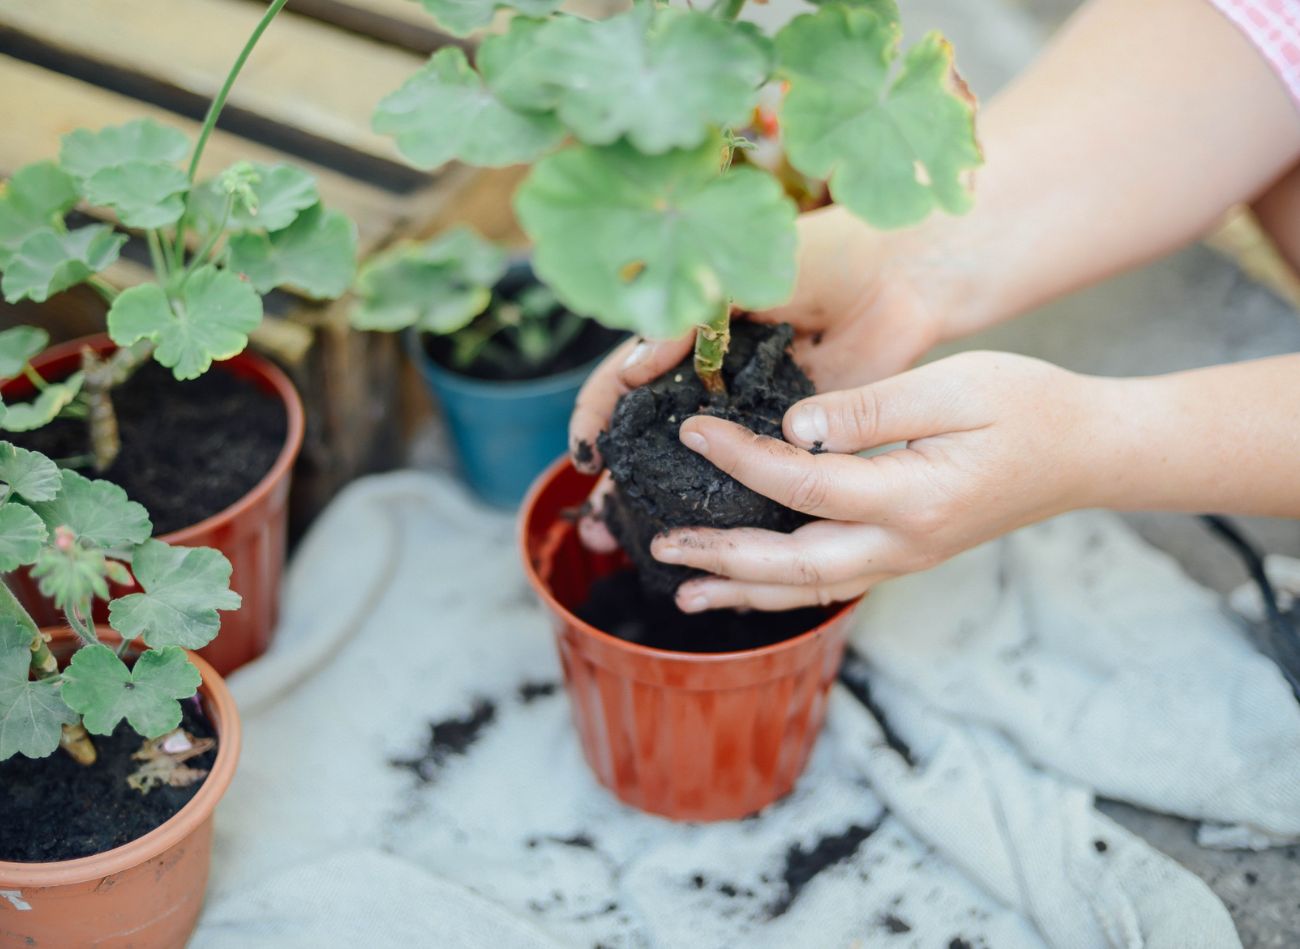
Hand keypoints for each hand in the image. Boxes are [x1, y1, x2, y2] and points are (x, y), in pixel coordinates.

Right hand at [570, 206, 947, 551]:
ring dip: (659, 504)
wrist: (900, 275)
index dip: (598, 412)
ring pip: (694, 468)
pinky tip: (703, 539)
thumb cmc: (820, 258)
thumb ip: (688, 319)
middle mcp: (712, 379)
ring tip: (628, 540)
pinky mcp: (795, 441)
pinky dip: (725, 508)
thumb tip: (633, 369)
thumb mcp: (740, 278)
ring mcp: (751, 413)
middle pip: (649, 435)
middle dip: (616, 479)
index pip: (626, 377)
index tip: (586, 452)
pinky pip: (753, 481)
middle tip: (595, 521)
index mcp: (690, 332)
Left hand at [650, 351, 1103, 610]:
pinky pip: (830, 580)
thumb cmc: (1027, 408)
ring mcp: (904, 557)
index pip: (799, 484)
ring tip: (686, 591)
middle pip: (790, 565)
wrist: (1088, 452)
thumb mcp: (954, 388)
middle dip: (720, 558)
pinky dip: (781, 586)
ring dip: (743, 590)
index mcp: (909, 499)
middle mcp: (901, 544)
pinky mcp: (906, 552)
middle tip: (660, 544)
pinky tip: (751, 583)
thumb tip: (791, 426)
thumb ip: (869, 409)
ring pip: (808, 588)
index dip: (737, 460)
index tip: (692, 431)